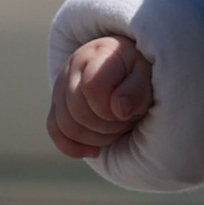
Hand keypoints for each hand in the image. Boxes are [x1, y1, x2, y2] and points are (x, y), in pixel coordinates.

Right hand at [48, 32, 153, 160]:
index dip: (112, 109)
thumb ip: (137, 90)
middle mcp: (73, 65)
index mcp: (98, 53)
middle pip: (77, 111)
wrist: (130, 72)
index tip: (130, 111)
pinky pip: (55, 131)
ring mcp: (61, 85)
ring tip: (116, 129)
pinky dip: (73, 147)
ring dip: (95, 137)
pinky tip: (95, 151)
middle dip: (107, 125)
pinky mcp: (57, 105)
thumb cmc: (142, 74)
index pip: (92, 88)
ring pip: (65, 125)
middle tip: (126, 121)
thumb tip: (119, 109)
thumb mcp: (148, 78)